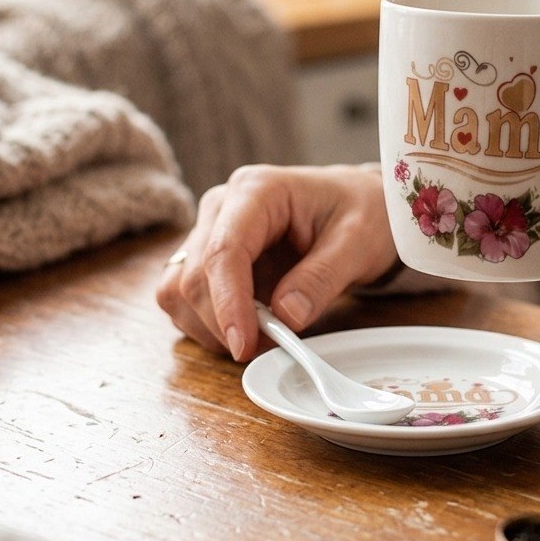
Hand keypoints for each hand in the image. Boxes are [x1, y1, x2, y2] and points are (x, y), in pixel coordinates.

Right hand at [156, 163, 397, 359]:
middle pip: (192, 275)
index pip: (223, 250)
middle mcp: (221, 207)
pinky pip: (186, 301)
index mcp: (257, 191)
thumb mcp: (358, 242)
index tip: (243, 345)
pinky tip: (249, 329)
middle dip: (221, 323)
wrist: (359, 206)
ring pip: (178, 292)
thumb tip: (286, 316)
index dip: (227, 303)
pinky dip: (210, 326)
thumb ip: (323, 277)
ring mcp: (209, 232)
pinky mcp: (207, 259)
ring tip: (262, 338)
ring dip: (210, 328)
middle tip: (267, 349)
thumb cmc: (362, 212)